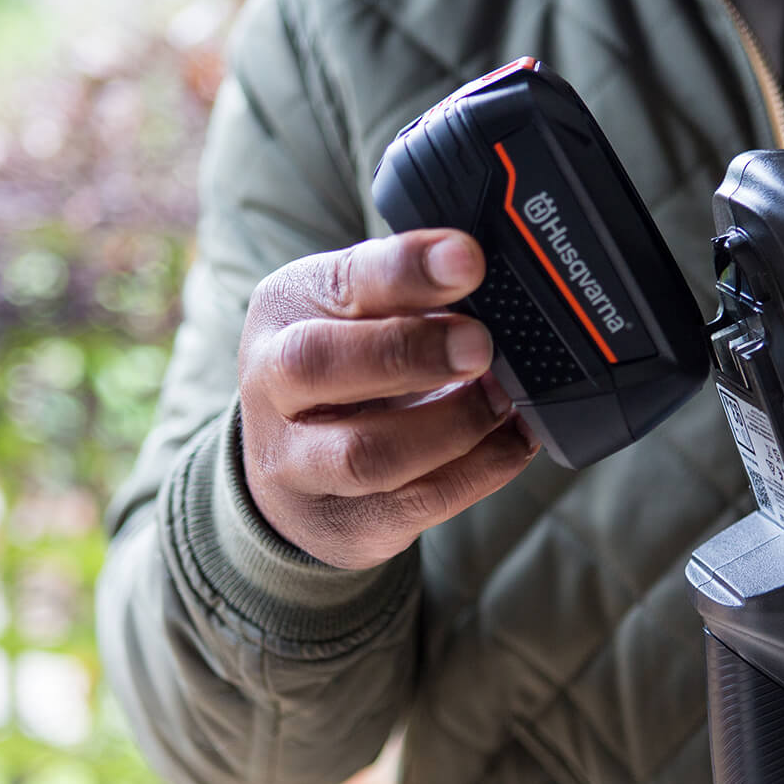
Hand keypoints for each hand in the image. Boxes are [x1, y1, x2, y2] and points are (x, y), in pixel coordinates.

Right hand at [237, 229, 537, 569]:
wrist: (294, 472)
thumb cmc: (345, 369)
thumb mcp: (359, 311)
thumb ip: (412, 291)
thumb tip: (491, 279)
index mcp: (284, 309)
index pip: (339, 280)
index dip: (408, 269)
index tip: (470, 260)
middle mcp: (271, 386)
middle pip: (318, 365)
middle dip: (413, 352)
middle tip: (482, 346)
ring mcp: (297, 465)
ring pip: (368, 453)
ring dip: (454, 425)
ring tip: (501, 400)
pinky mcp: (345, 523)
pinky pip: (417, 503)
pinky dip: (480, 470)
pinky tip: (512, 442)